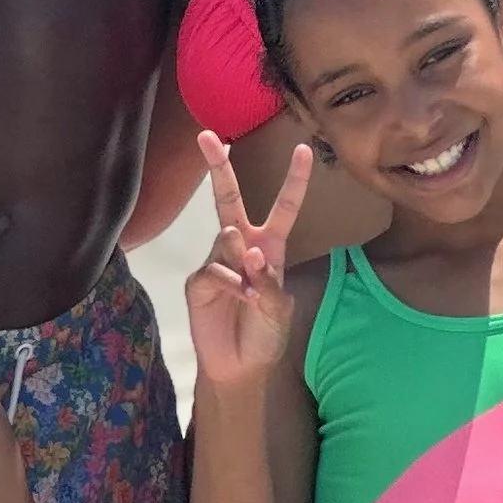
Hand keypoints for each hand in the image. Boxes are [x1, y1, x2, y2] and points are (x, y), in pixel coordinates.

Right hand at [182, 132, 312, 395]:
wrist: (240, 366)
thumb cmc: (264, 334)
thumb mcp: (279, 308)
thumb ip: (267, 280)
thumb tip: (248, 252)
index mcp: (270, 247)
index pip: (283, 207)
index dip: (294, 180)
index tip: (304, 149)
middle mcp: (241, 247)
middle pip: (229, 199)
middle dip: (218, 167)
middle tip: (208, 136)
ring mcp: (217, 262)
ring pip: (226, 237)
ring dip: (241, 256)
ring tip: (249, 284)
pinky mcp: (198, 281)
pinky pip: (213, 270)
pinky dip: (229, 283)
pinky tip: (238, 299)